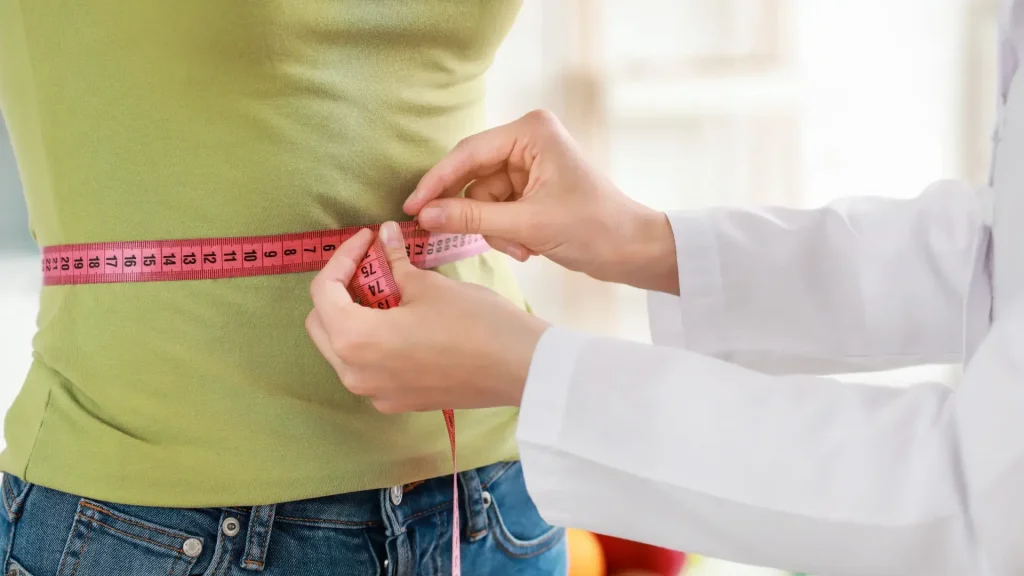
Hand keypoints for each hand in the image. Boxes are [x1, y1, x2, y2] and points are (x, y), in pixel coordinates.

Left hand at [306, 222, 549, 413]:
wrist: (519, 367)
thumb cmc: (475, 323)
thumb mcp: (428, 285)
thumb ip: (395, 262)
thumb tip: (385, 236)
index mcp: (355, 340)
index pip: (324, 291)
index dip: (342, 257)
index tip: (366, 238)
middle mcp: (354, 373)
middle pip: (322, 323)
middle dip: (340, 289)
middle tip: (370, 263)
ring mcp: (375, 393)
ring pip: (342, 348)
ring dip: (354, 316)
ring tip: (385, 290)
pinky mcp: (397, 401)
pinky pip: (367, 367)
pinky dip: (372, 341)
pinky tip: (400, 320)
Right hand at [403, 110, 678, 294]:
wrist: (633, 250)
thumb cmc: (594, 228)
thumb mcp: (528, 225)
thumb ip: (472, 219)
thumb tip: (424, 216)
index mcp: (531, 132)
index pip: (468, 154)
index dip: (436, 183)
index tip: (411, 208)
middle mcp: (528, 140)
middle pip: (472, 176)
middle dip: (475, 214)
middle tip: (451, 237)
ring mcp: (530, 164)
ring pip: (483, 199)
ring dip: (495, 229)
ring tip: (521, 248)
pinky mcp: (532, 188)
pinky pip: (498, 209)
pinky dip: (506, 232)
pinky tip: (527, 247)